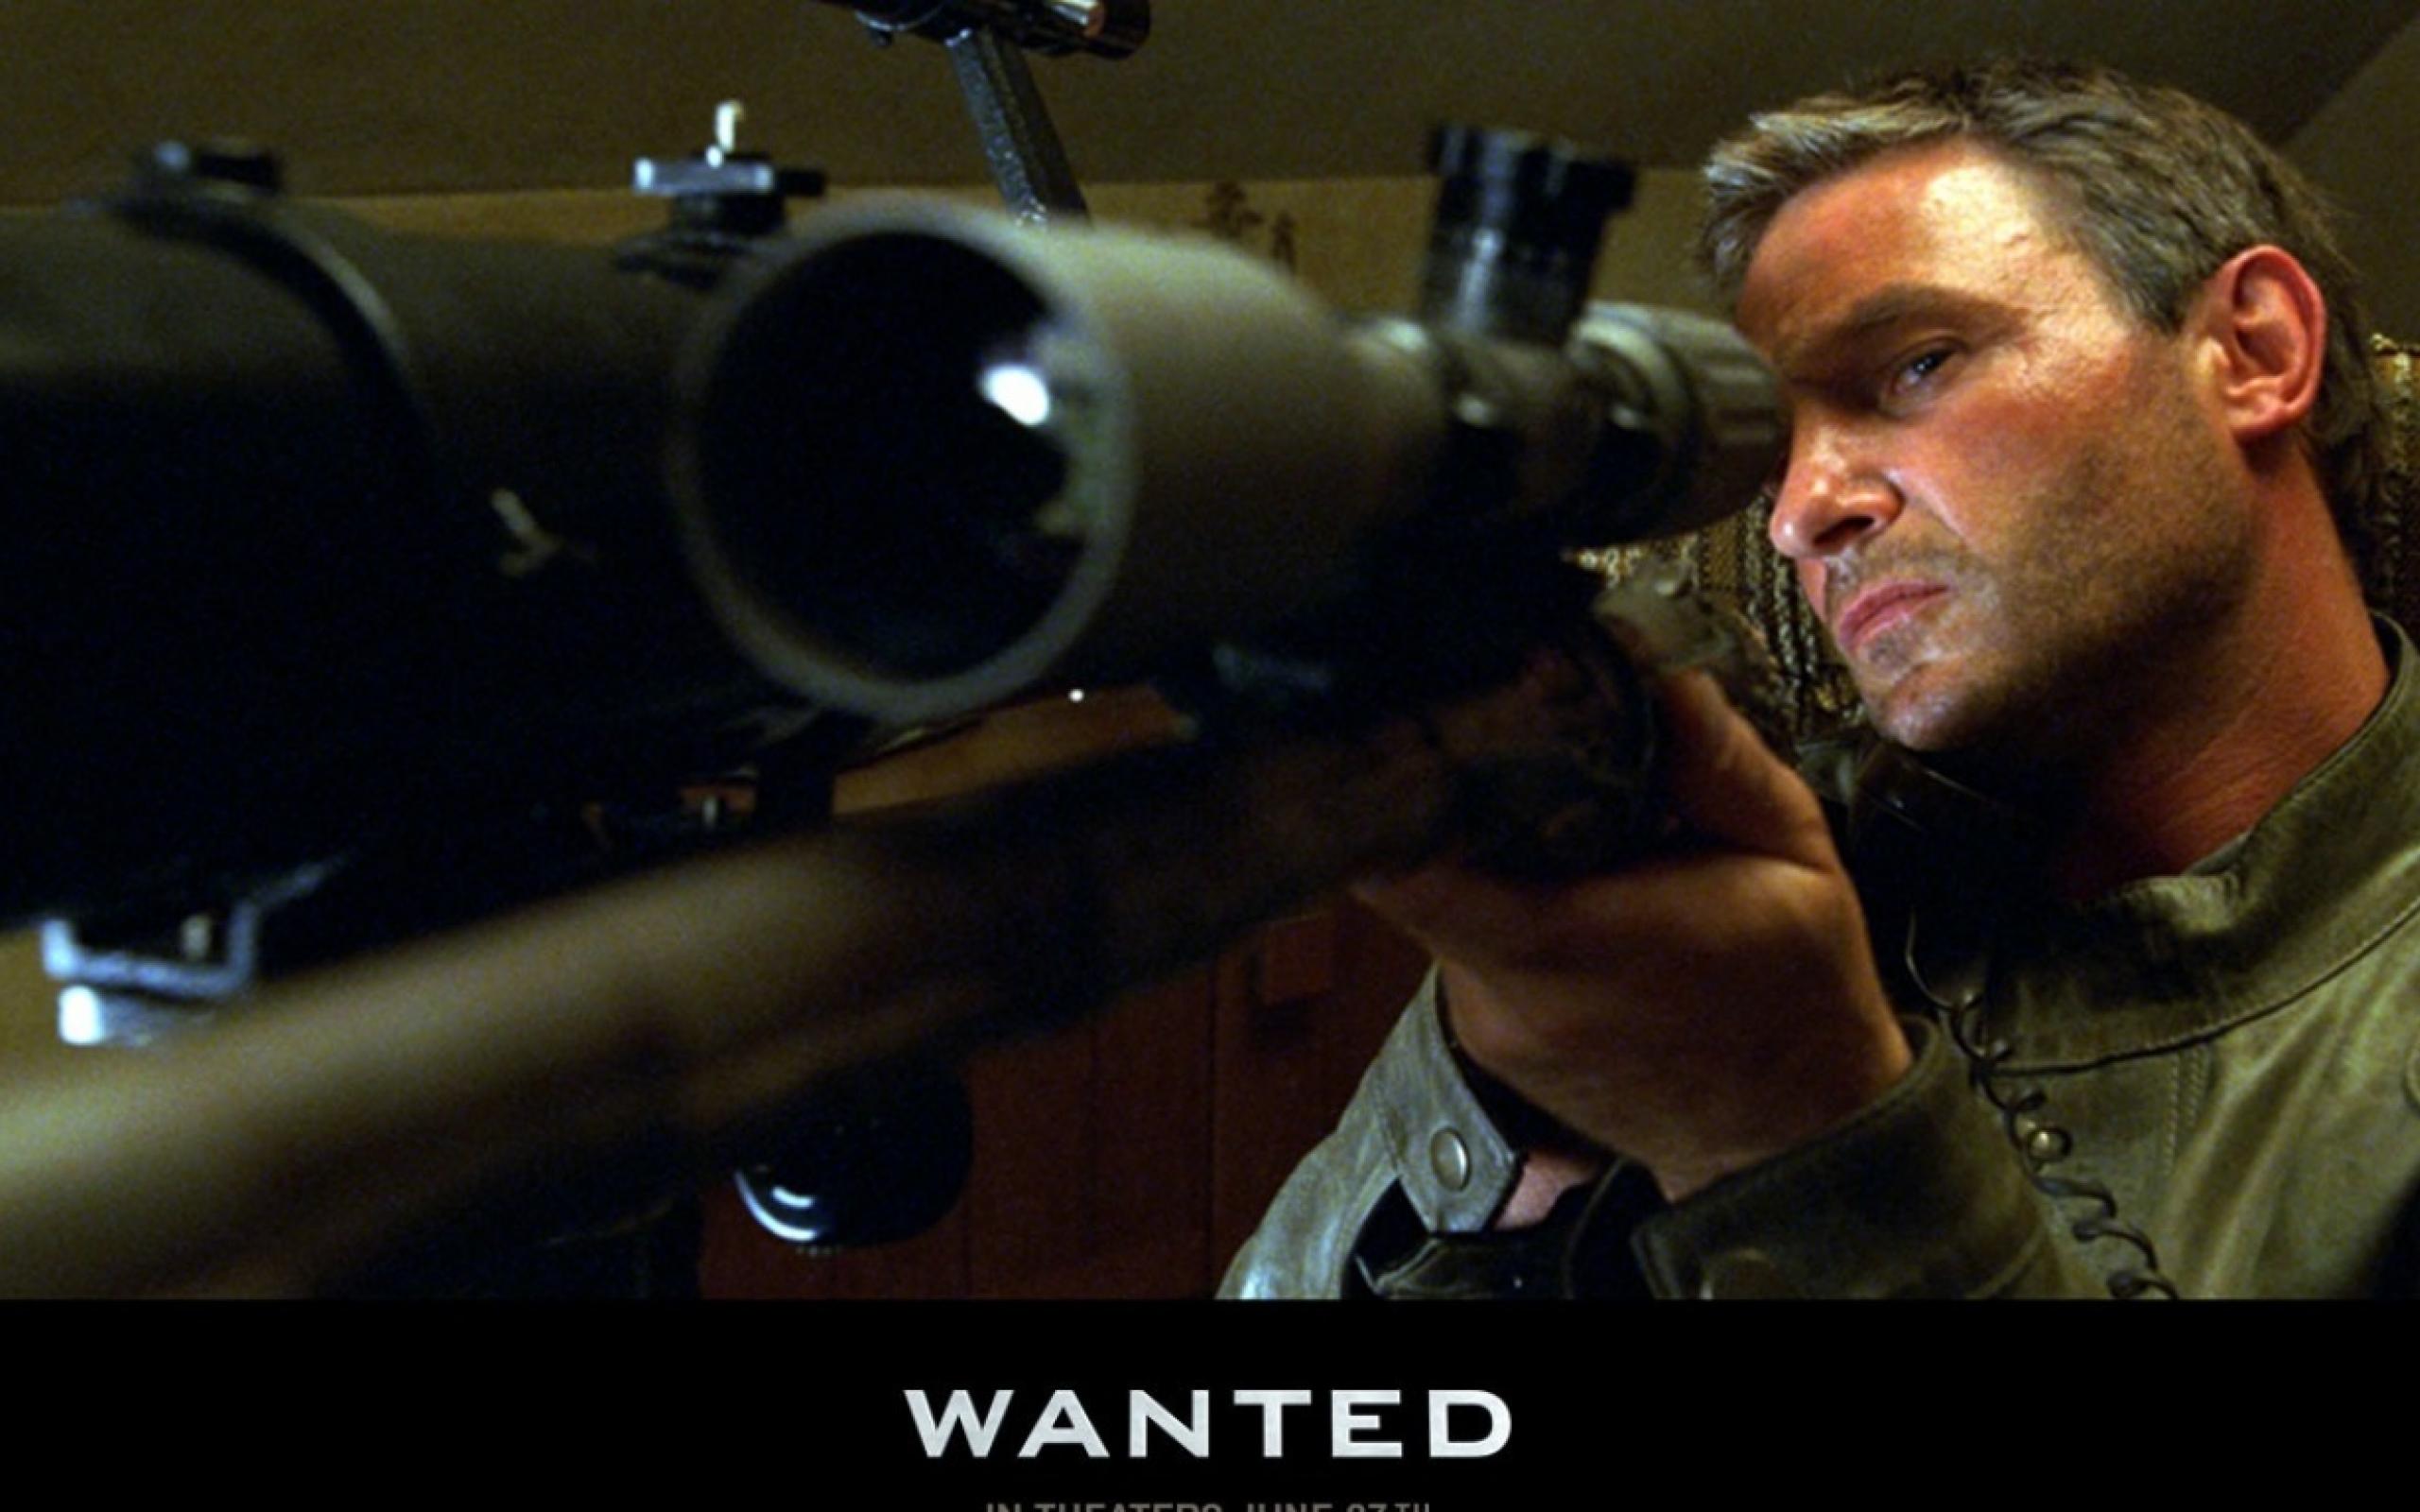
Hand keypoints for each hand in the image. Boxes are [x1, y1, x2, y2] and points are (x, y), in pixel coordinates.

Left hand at [1357, 670, 1908, 1200]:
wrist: (1789, 1137)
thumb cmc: (1798, 995)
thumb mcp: (1794, 855)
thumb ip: (1717, 760)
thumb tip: (1654, 669)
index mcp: (1571, 941)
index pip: (1412, 864)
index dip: (1398, 787)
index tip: (1420, 720)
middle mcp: (1505, 993)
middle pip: (1413, 866)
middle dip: (1447, 793)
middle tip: (1492, 728)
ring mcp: (1486, 1023)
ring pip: (1438, 900)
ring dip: (1476, 847)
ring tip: (1543, 803)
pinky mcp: (1486, 1035)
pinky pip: (1462, 939)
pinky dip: (1494, 896)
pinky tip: (1555, 873)